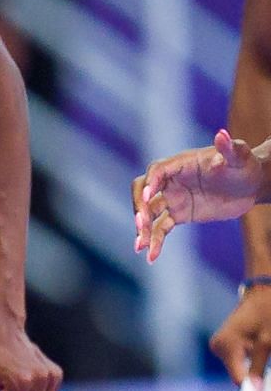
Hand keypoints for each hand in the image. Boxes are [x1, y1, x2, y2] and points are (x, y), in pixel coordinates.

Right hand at [132, 129, 267, 262]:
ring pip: (149, 213)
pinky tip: (151, 256)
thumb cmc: (245, 166)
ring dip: (142, 228)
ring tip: (140, 245)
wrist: (252, 186)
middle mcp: (171, 181)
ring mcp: (173, 198)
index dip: (151, 183)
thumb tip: (221, 134)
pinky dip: (154, 242)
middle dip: (139, 207)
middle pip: (143, 191)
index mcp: (180, 164)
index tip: (150, 198)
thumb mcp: (240, 157)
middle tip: (141, 223)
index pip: (157, 171)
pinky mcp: (178, 215)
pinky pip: (161, 228)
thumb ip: (229, 148)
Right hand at [211, 286, 270, 390]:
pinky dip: (250, 360)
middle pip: (238, 374)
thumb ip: (259, 368)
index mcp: (227, 346)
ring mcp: (220, 346)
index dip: (254, 388)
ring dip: (254, 366)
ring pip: (238, 368)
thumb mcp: (267, 342)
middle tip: (269, 372)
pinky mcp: (224, 344)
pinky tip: (261, 350)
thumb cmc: (268, 314)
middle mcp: (218, 347)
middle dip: (255, 376)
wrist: (263, 294)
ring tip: (265, 352)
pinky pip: (238, 360)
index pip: (238, 379)